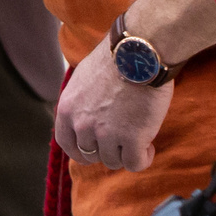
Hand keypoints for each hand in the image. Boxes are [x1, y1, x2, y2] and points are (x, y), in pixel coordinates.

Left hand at [53, 59, 173, 172]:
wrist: (140, 52)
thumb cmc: (115, 58)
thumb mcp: (83, 77)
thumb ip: (81, 101)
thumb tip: (85, 113)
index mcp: (68, 109)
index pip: (67, 143)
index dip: (80, 152)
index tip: (92, 152)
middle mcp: (83, 125)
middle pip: (91, 155)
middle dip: (106, 150)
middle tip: (121, 141)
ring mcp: (107, 134)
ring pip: (113, 161)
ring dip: (125, 153)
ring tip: (139, 140)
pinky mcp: (133, 139)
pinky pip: (135, 164)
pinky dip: (142, 159)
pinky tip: (149, 148)